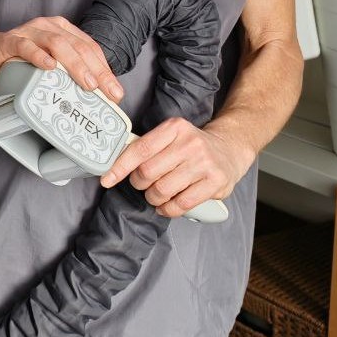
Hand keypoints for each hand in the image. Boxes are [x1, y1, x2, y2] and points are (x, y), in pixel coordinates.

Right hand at [0, 15, 123, 101]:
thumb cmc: (21, 61)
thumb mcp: (49, 64)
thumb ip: (68, 71)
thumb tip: (96, 96)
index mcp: (62, 30)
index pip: (90, 48)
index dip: (105, 69)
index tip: (115, 92)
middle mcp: (48, 27)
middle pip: (78, 46)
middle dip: (96, 71)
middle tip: (106, 92)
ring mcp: (29, 32)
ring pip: (57, 44)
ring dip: (75, 64)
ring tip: (86, 83)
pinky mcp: (10, 41)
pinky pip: (26, 47)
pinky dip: (39, 56)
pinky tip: (49, 67)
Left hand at [99, 118, 254, 217]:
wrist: (230, 148)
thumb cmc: (192, 145)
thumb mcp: (172, 136)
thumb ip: (148, 147)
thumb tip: (117, 164)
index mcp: (174, 128)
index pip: (139, 149)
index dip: (119, 167)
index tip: (107, 179)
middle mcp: (189, 143)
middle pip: (147, 173)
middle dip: (139, 183)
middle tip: (144, 184)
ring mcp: (204, 163)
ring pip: (162, 190)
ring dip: (153, 198)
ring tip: (157, 194)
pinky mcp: (215, 183)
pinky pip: (180, 204)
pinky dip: (167, 209)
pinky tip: (167, 205)